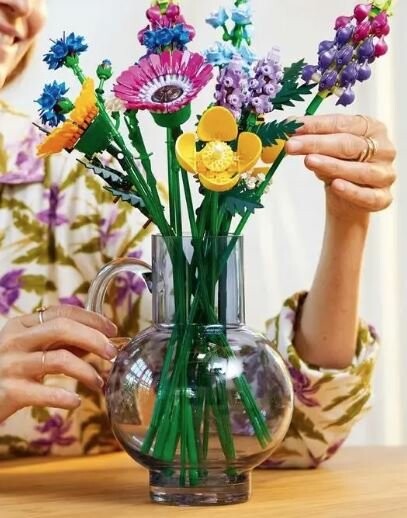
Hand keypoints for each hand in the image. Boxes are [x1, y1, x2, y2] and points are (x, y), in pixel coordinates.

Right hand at [0, 305, 117, 421]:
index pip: (62, 312)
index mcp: (21, 325)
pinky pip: (44, 392)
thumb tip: (97, 339)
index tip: (112, 329)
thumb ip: (60, 343)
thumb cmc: (6, 372)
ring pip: (59, 359)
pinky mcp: (8, 391)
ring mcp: (10, 365)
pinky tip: (76, 402)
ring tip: (98, 382)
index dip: (91, 318)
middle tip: (112, 353)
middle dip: (94, 339)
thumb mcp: (30, 351)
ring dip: (86, 371)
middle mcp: (15, 340)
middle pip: (62, 329)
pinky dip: (64, 397)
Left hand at [286, 114, 396, 221]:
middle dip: (317, 144)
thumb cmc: (338, 168)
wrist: (348, 201)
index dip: (316, 125)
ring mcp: (385, 174)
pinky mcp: (383, 198)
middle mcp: (384, 149)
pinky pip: (367, 195)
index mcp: (372, 128)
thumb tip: (289, 126)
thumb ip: (312, 139)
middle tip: (291, 145)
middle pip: (349, 145)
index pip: (342, 123)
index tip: (292, 126)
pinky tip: (335, 186)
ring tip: (309, 161)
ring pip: (359, 170)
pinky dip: (351, 191)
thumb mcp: (324, 151)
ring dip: (332, 165)